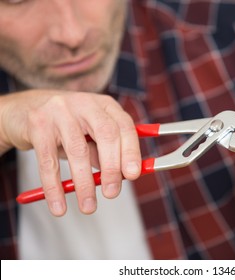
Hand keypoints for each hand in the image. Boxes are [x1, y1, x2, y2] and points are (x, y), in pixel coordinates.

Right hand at [0, 90, 140, 215]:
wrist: (20, 110)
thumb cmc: (64, 126)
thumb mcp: (89, 135)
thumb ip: (105, 152)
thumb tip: (123, 176)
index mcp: (105, 105)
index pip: (124, 127)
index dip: (131, 151)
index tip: (133, 175)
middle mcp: (85, 103)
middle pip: (106, 134)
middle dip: (112, 167)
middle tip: (112, 193)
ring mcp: (60, 110)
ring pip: (78, 150)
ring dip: (84, 183)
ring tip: (88, 207)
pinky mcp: (37, 124)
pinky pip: (48, 161)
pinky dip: (54, 187)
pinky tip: (59, 206)